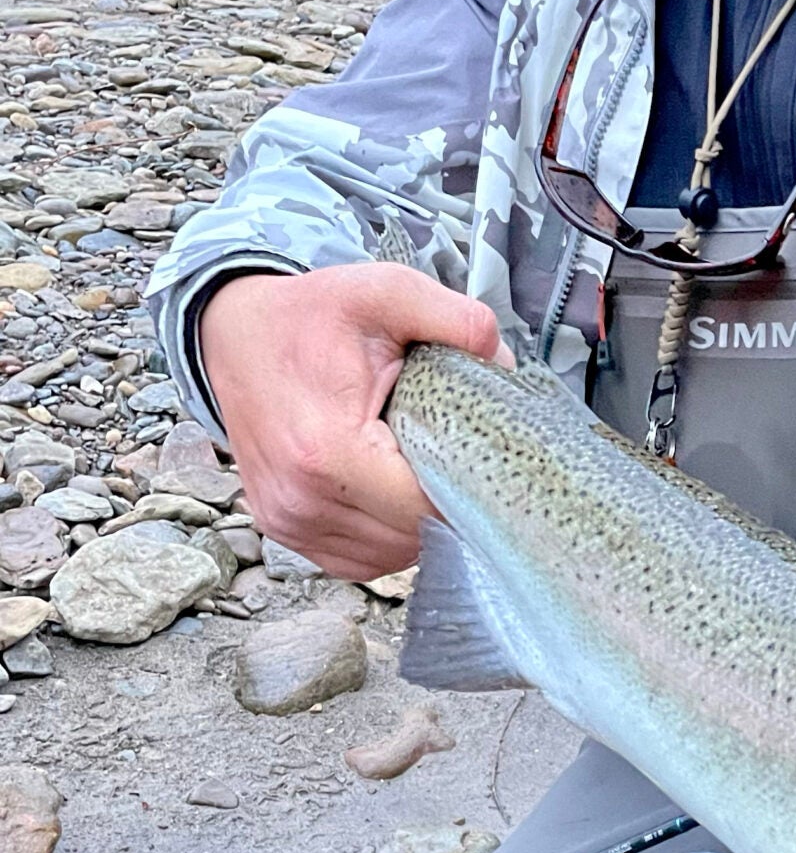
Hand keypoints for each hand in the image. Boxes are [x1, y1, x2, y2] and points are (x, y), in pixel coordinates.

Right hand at [199, 263, 508, 578]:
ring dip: (417, 522)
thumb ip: (455, 320)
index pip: (426, 507)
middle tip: (454, 452)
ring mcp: (288, 522)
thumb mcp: (385, 293)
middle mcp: (300, 500)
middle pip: (412, 536)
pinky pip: (358, 559)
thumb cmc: (306, 317)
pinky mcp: (284, 530)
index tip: (484, 455)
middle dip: (446, 502)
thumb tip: (505, 361)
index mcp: (327, 450)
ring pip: (389, 555)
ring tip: (419, 466)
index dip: (468, 486)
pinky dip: (387, 536)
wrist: (233, 332)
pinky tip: (394, 492)